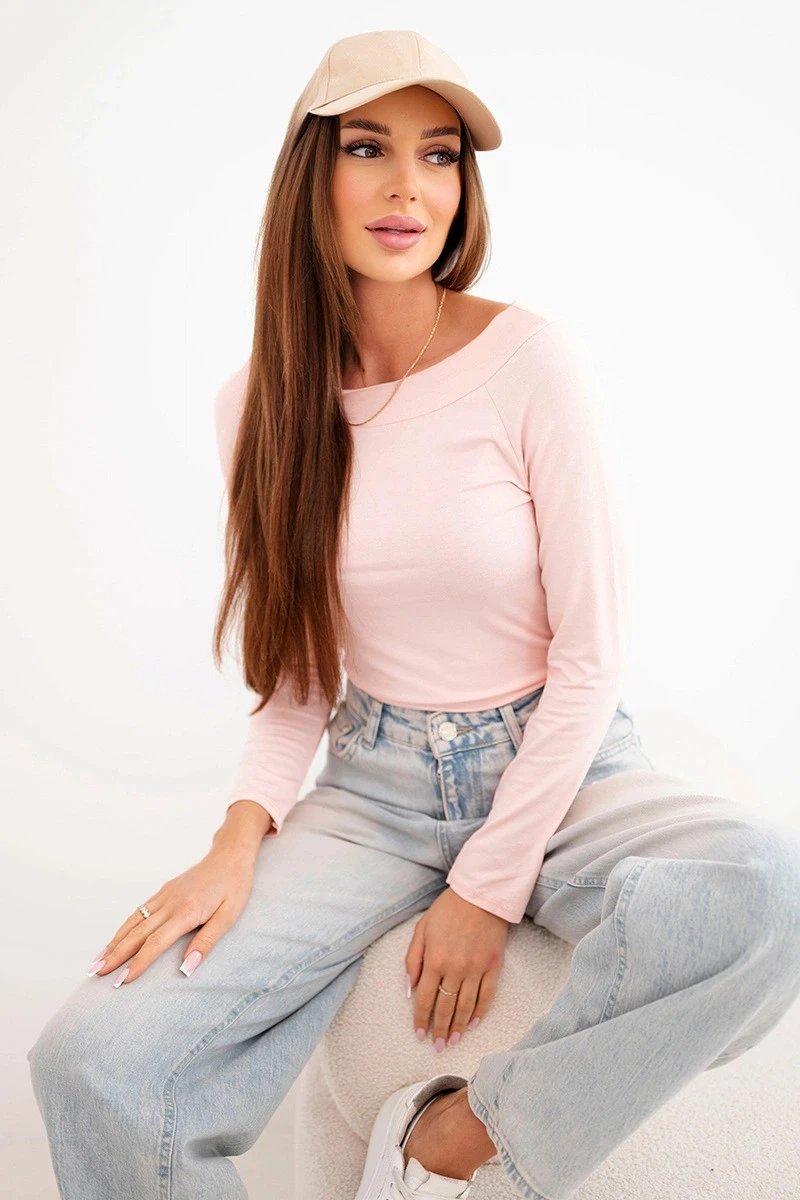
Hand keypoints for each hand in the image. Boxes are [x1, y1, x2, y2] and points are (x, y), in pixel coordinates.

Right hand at [86, 846, 256, 985]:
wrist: (230, 854)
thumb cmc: (234, 886)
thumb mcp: (229, 916)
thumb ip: (207, 942)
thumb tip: (187, 968)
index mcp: (186, 911)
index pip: (156, 943)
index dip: (138, 963)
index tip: (122, 981)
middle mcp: (170, 903)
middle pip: (137, 933)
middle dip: (115, 956)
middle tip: (95, 975)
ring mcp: (164, 895)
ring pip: (133, 921)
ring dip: (113, 942)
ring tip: (96, 961)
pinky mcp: (164, 891)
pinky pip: (139, 911)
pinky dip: (123, 927)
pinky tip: (115, 939)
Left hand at [405, 887, 508, 1047]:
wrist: (481, 894)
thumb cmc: (448, 909)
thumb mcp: (422, 929)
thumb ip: (412, 959)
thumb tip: (408, 987)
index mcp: (435, 959)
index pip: (425, 999)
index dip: (421, 1019)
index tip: (419, 1034)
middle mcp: (455, 968)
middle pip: (445, 1007)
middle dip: (439, 1029)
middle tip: (437, 1047)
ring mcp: (476, 969)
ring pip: (466, 1006)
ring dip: (458, 1027)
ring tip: (453, 1041)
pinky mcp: (493, 967)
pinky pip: (486, 996)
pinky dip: (479, 1012)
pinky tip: (472, 1024)